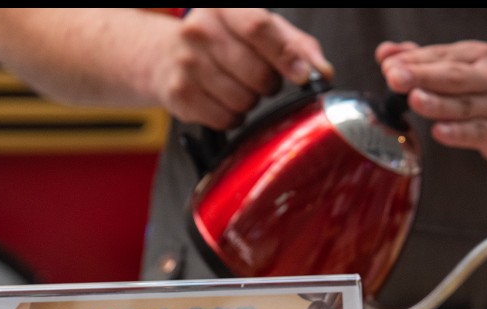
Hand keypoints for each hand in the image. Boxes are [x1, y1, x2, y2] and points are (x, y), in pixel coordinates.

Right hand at [155, 8, 332, 128]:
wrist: (165, 55)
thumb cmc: (222, 41)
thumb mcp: (259, 31)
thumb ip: (295, 46)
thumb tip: (321, 71)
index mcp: (223, 7)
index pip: (259, 28)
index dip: (286, 56)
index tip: (302, 75)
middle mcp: (200, 30)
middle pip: (257, 72)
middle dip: (268, 84)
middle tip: (259, 78)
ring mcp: (186, 63)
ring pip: (243, 101)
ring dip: (250, 101)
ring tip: (237, 87)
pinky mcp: (179, 94)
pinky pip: (225, 119)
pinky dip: (232, 117)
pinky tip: (222, 101)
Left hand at [376, 40, 486, 177]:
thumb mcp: (461, 74)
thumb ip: (423, 64)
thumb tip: (386, 53)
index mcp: (477, 57)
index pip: (440, 56)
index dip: (412, 61)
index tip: (387, 65)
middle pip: (452, 76)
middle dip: (421, 75)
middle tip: (395, 76)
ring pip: (464, 105)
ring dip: (437, 102)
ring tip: (414, 99)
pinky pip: (478, 133)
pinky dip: (459, 133)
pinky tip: (441, 132)